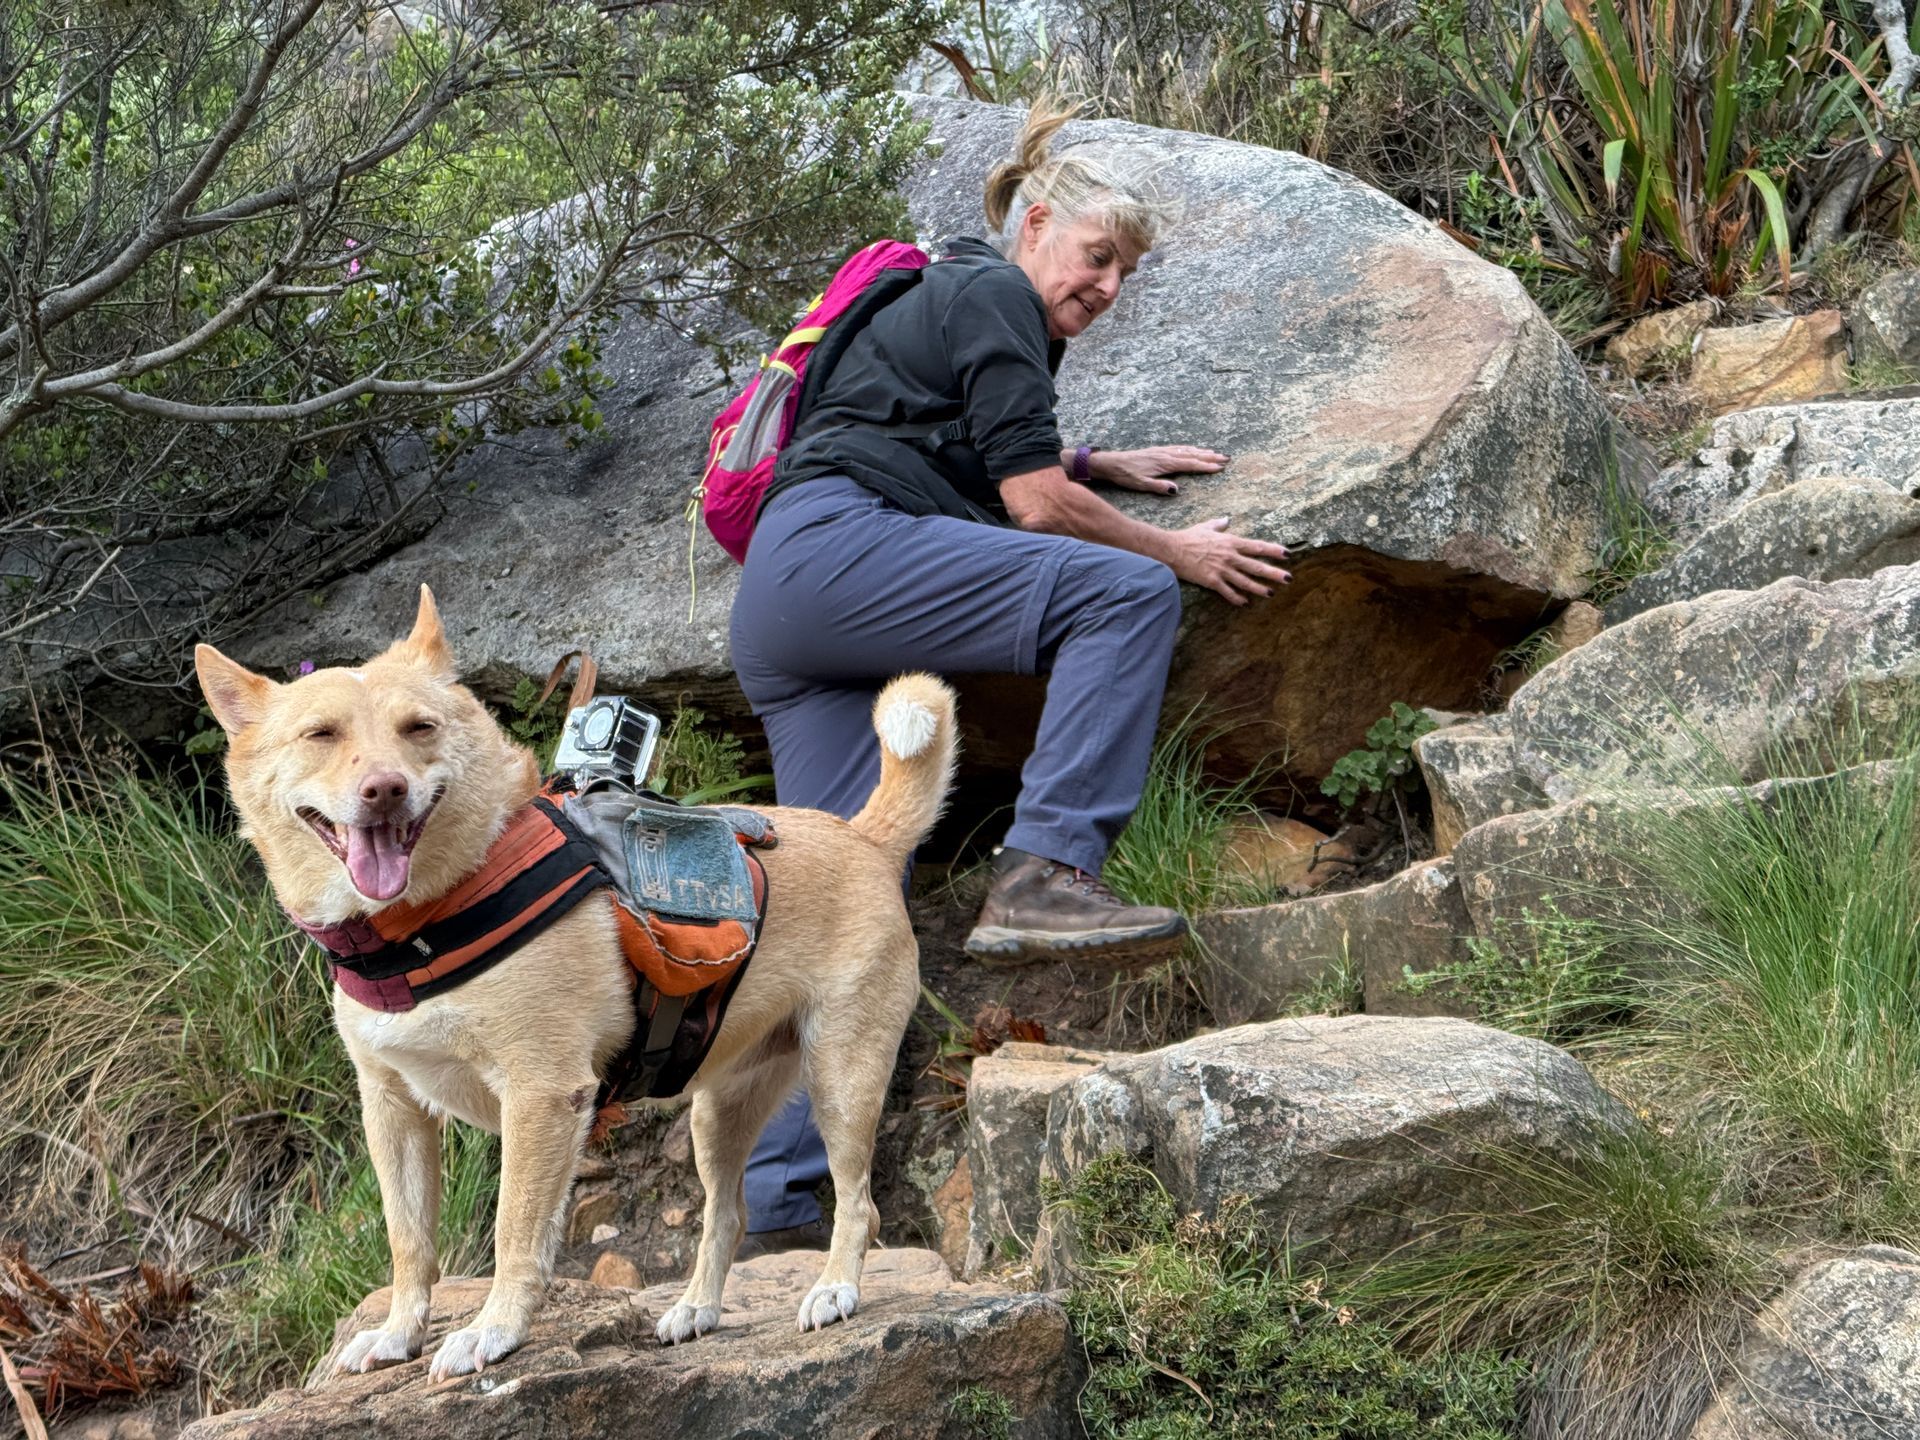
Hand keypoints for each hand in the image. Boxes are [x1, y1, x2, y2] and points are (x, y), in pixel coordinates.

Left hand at [1096, 445, 1226, 494]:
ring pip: (1187, 450)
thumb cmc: (1125, 475)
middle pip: (1193, 454)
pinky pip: (1179, 448)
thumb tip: (1177, 489)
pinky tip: (1194, 449)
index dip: (1206, 466)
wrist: (1111, 463)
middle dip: (1210, 457)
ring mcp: (1163, 451)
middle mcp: (1166, 454)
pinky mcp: (1158, 451)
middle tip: (1226, 458)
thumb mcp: (1141, 484)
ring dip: (1203, 451)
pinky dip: (1190, 448)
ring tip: (1216, 453)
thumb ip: (1159, 486)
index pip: (1190, 464)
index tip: (1220, 467)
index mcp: (1165, 463)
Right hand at [1168, 518, 1290, 605]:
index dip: (1273, 550)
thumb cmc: (1188, 537)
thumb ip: (1218, 525)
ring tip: (1271, 593)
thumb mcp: (1206, 526)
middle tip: (1289, 578)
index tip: (1287, 554)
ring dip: (1259, 588)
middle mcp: (1230, 557)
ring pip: (1245, 581)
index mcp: (1230, 542)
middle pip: (1256, 566)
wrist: (1172, 550)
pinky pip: (1228, 592)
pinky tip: (1245, 603)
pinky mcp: (1212, 581)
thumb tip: (1226, 519)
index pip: (1257, 547)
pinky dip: (1237, 598)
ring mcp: (1222, 570)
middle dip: (1274, 573)